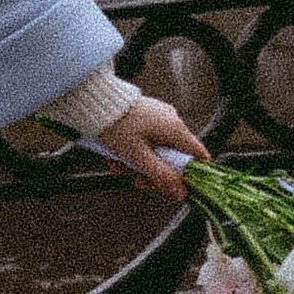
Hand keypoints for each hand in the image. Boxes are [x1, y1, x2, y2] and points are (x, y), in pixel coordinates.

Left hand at [91, 90, 209, 195]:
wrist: (95, 101)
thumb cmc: (116, 123)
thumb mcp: (139, 157)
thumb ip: (161, 176)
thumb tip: (179, 192)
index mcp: (175, 129)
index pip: (198, 155)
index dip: (190, 174)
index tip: (176, 186)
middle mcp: (171, 121)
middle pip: (173, 157)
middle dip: (154, 172)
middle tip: (138, 179)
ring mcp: (158, 118)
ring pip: (156, 151)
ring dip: (138, 163)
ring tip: (119, 166)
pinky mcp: (145, 117)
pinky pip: (146, 140)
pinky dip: (133, 151)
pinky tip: (117, 156)